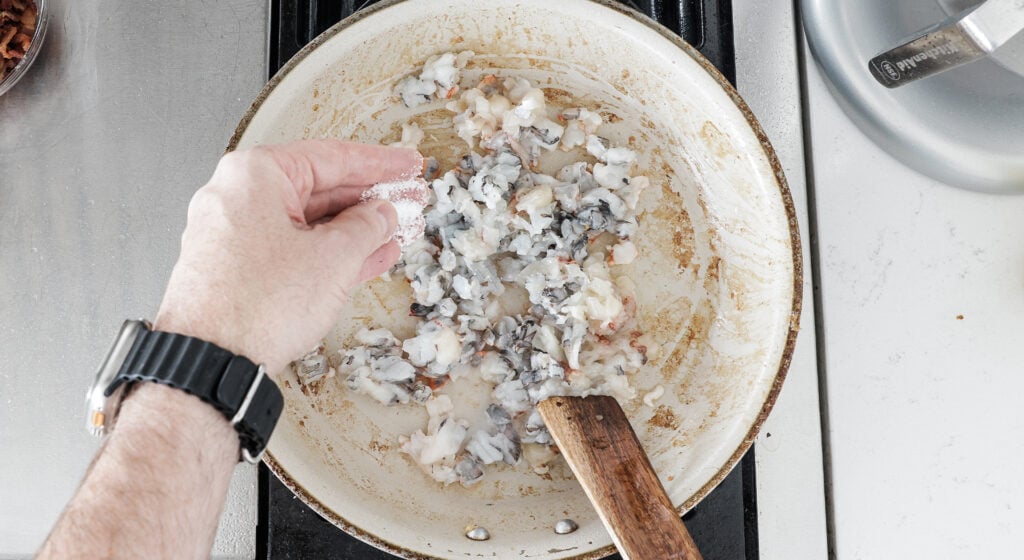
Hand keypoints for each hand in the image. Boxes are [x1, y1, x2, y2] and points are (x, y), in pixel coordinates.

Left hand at [153, 140, 421, 375]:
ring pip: (307, 222)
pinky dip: (328, 252)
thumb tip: (381, 215)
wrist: (211, 363)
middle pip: (318, 189)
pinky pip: (292, 247)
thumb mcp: (334, 257)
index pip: (332, 157)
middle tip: (406, 200)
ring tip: (395, 231)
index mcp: (254, 175)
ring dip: (355, 229)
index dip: (380, 164)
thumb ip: (367, 227)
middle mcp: (237, 197)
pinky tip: (365, 258)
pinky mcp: (236, 268)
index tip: (406, 165)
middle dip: (369, 200)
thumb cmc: (254, 308)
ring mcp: (233, 234)